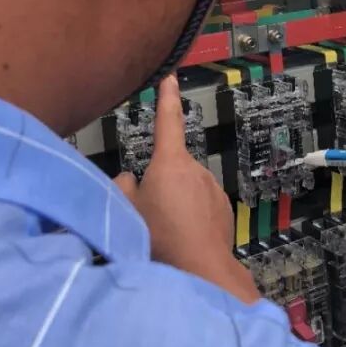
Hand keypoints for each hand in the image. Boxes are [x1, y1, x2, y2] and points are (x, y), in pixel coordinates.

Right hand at [113, 75, 258, 303]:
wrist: (202, 269)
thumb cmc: (160, 236)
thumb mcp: (126, 210)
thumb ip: (121, 186)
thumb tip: (129, 178)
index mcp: (171, 162)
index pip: (168, 122)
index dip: (167, 98)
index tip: (170, 77)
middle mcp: (196, 169)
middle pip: (171, 169)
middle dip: (160, 184)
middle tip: (148, 214)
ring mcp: (213, 189)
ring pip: (186, 190)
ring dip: (176, 203)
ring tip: (166, 232)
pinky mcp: (224, 209)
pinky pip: (201, 207)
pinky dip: (192, 217)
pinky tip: (185, 239)